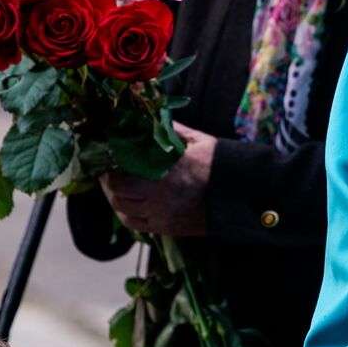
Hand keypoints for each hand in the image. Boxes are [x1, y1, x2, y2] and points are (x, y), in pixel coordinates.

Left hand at [100, 123, 214, 236]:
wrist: (240, 193)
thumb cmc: (218, 164)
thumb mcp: (196, 140)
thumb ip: (171, 130)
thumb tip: (150, 118)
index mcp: (164, 171)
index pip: (119, 174)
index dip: (107, 168)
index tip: (107, 159)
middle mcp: (159, 195)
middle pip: (117, 193)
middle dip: (108, 182)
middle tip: (109, 173)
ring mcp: (162, 214)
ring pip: (122, 210)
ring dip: (115, 198)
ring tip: (117, 189)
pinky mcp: (167, 228)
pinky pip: (136, 226)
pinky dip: (127, 215)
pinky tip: (129, 205)